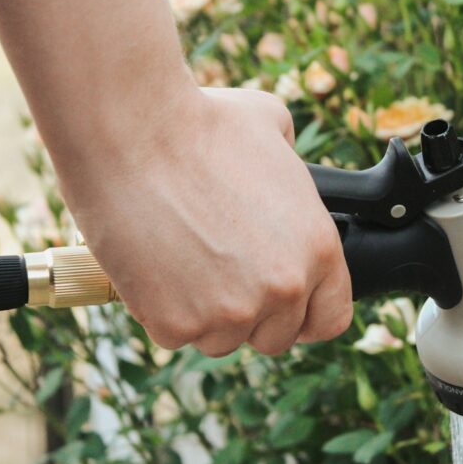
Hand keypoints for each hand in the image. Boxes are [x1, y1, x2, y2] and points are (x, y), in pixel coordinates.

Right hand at [58, 86, 352, 356]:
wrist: (132, 133)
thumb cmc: (201, 123)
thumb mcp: (276, 130)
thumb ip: (294, 173)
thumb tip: (286, 181)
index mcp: (319, 249)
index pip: (330, 317)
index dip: (304, 312)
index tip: (282, 305)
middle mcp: (283, 289)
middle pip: (275, 336)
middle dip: (250, 312)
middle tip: (217, 272)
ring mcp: (230, 313)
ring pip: (221, 340)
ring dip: (204, 313)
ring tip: (180, 258)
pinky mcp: (177, 324)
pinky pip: (174, 335)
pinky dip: (160, 309)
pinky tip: (152, 264)